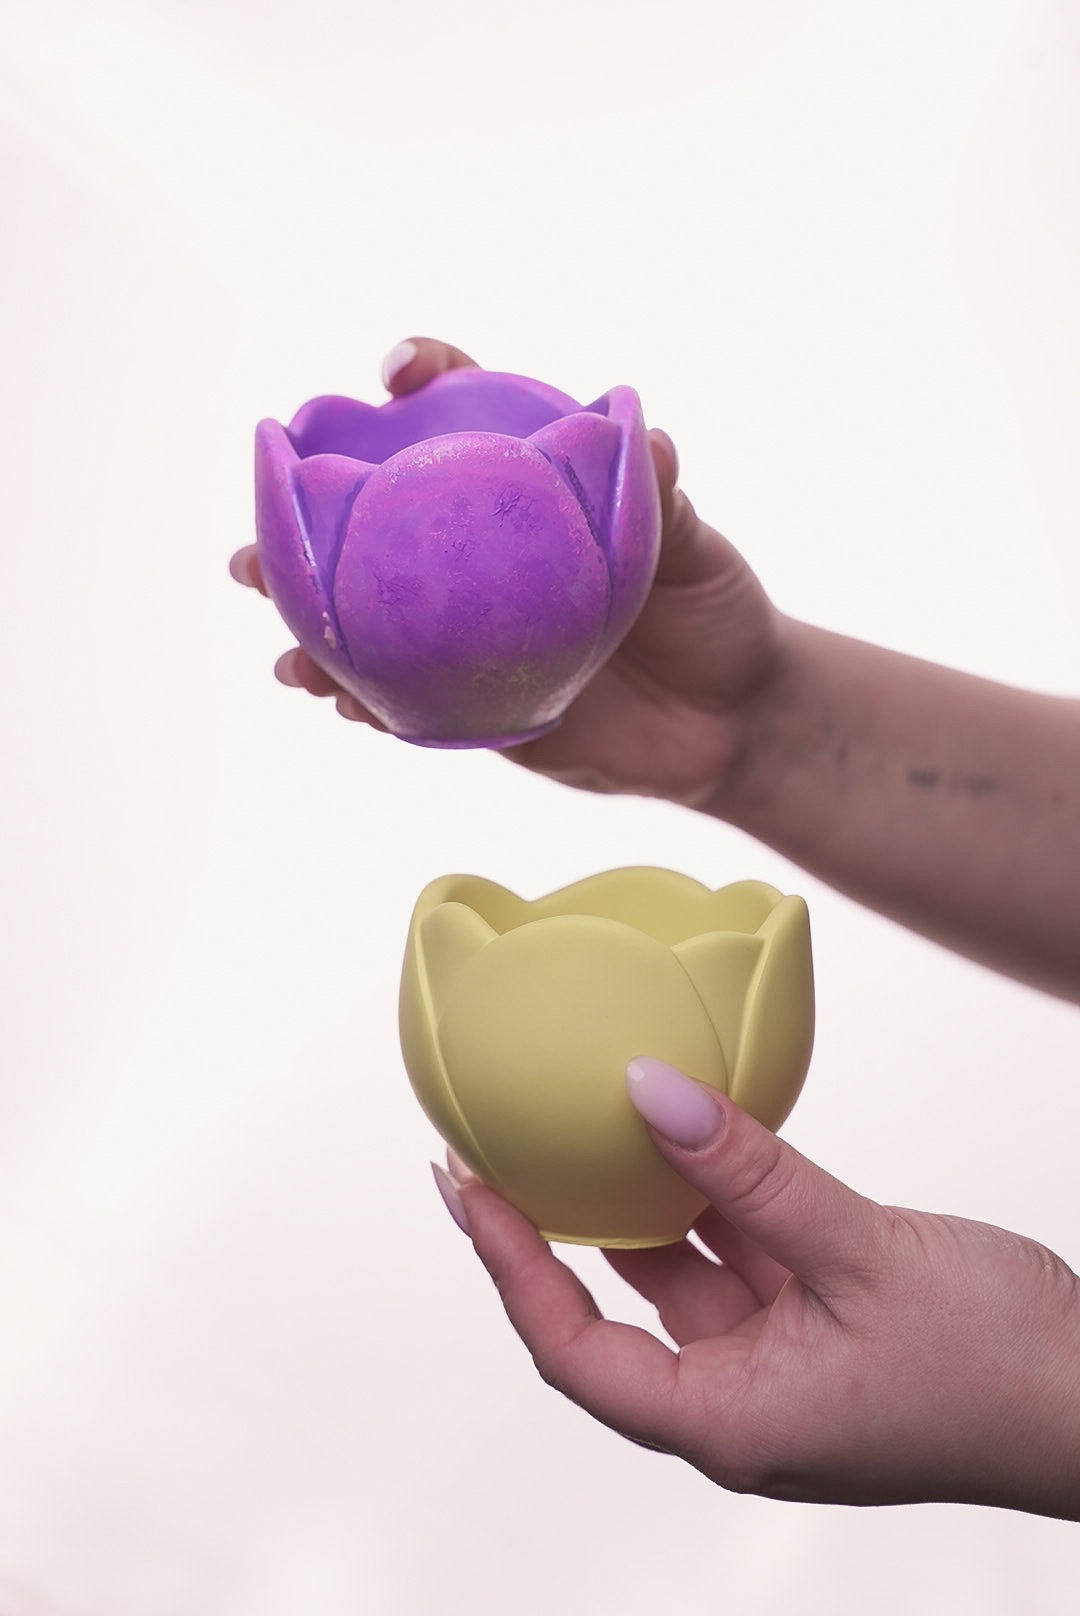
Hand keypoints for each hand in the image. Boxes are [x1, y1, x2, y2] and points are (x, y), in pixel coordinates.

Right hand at [231, 337, 783, 808]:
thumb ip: (669, 504)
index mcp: (524, 489)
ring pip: (362, 614)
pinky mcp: (467, 702)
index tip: (395, 374)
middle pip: (372, 517)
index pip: (458, 408)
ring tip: (270, 615)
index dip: (419, 375)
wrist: (732, 724)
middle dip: (302, 516)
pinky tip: (328, 694)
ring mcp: (462, 630)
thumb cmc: (715, 615)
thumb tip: (649, 440)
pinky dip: (355, 696)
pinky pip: (396, 697)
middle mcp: (477, 553)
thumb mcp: (699, 553)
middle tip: (265, 529)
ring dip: (303, 613)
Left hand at [433, 1058, 1079, 1517]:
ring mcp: (779, 1368)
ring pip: (675, 1281)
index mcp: (734, 1423)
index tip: (468, 1190)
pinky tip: (681, 1138)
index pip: (576, 1352)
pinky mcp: (817, 1331)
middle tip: (488, 1160)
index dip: (510, 1269)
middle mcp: (741, 1404)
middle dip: (546, 1238)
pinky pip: (737, 1261)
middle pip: (608, 1319)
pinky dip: (705, 1203)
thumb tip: (648, 1092)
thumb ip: (750, 1173)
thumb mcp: (862, 1250)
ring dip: (627, 1209)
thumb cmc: (1001, 1367)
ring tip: (569, 1133)